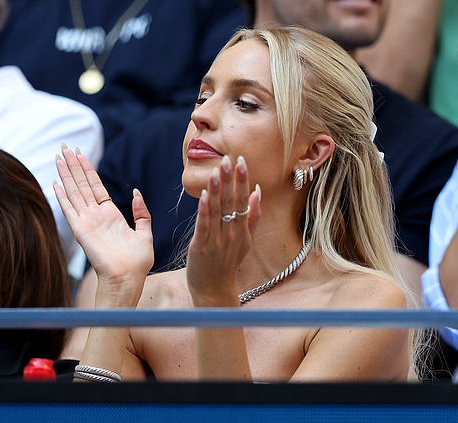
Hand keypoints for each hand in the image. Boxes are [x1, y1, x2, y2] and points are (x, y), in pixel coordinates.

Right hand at [54, 145, 152, 307]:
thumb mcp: (145, 233)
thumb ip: (141, 213)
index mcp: (110, 215)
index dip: (88, 170)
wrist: (128, 279)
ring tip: (59, 156)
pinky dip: (62, 195)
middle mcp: (96, 216)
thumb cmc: (137, 263)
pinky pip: (69, 209)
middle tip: (65, 147)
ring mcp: (87, 222)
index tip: (80, 154)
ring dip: (66, 174)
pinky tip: (55, 182)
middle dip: (74, 165)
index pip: (95, 187)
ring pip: (74, 192)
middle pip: (82, 185)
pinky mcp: (81, 230)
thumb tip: (136, 193)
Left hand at [186, 155, 260, 306]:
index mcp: (242, 230)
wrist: (215, 290)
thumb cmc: (227, 264)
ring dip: (217, 190)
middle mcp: (231, 234)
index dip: (241, 180)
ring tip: (216, 171)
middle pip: (231, 202)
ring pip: (217, 211)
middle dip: (230, 180)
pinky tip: (203, 196)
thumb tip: (256, 191)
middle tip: (229, 159)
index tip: (241, 161)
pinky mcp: (201, 247)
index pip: (243, 200)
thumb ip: (253, 217)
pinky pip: (203, 226)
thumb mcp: (245, 241)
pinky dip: (204, 211)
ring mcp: (216, 241)